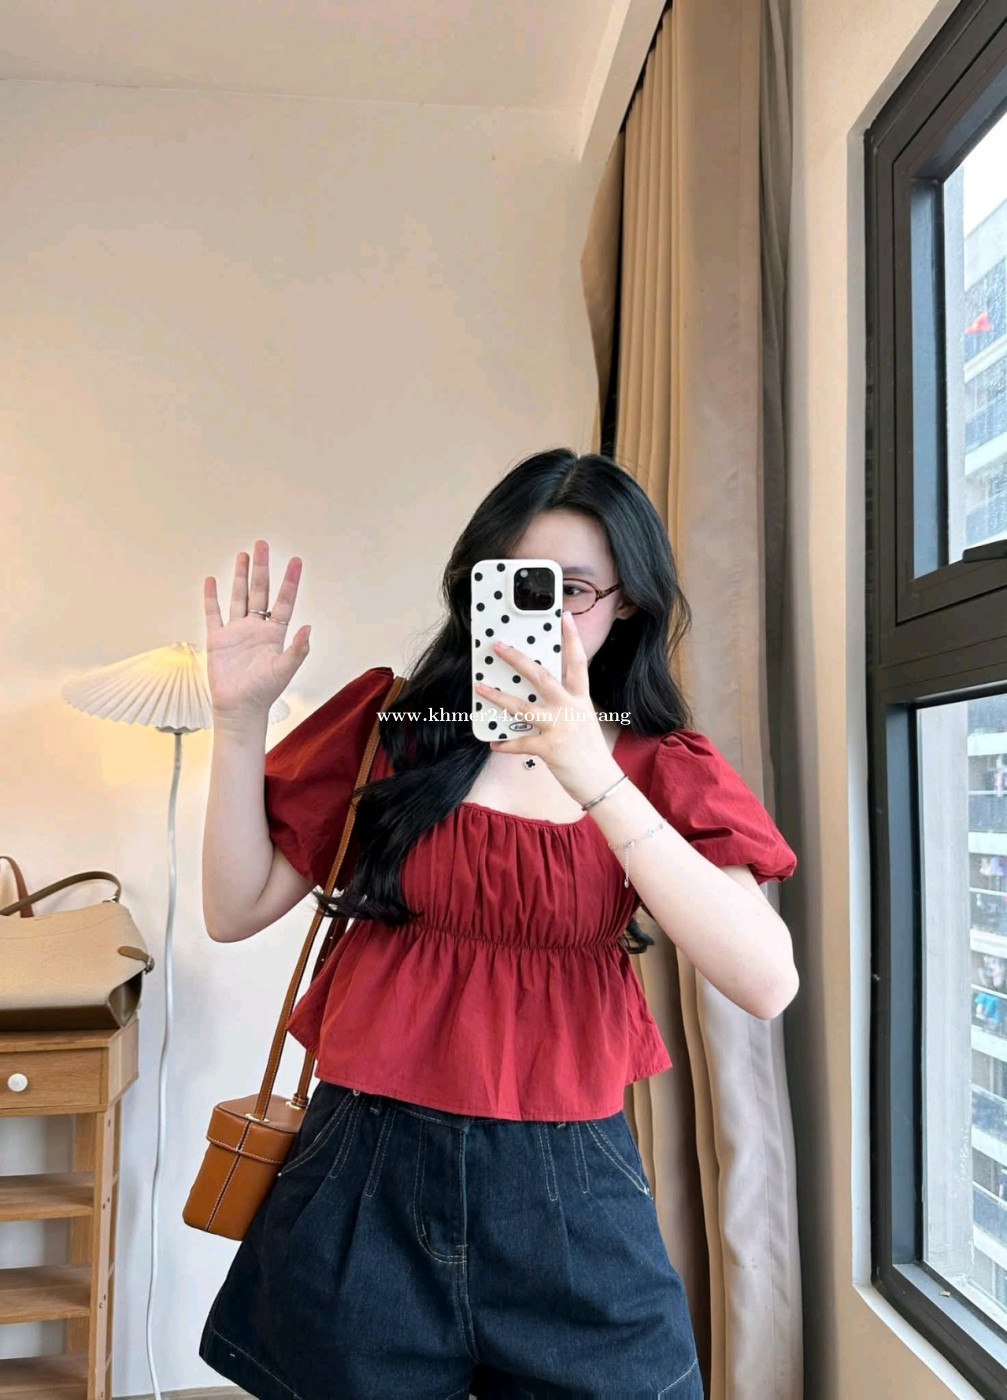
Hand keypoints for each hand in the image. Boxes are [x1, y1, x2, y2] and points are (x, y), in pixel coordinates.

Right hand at [203, 540, 309, 721]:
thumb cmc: (264, 692)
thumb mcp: (284, 670)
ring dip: (240, 576)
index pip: (284, 601)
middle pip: (259, 591)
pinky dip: (212, 597)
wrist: (239, 708)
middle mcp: (256, 628)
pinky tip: (212, 580)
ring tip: (243, 554)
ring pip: (238, 597)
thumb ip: (298, 650)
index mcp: (275, 633)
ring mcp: (236, 631)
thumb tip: (308, 628)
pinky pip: (214, 613)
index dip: (290, 581)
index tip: (295, 560)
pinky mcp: (218, 639)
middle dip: (261, 568)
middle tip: (262, 544)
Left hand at [474, 611, 621, 803]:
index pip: (578, 662)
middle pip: (541, 677)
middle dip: (518, 660)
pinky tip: (494, 743)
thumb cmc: (590, 751)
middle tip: (499, 646)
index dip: (572, 638)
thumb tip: (541, 694)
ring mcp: (559, 727)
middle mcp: (570, 708)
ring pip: (523, 707)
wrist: (601, 781)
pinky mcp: (549, 748)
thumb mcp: (583, 720)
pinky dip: (506, 744)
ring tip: (480, 687)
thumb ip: (566, 705)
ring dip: (498, 697)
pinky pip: (520, 744)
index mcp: (580, 699)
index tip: (564, 617)